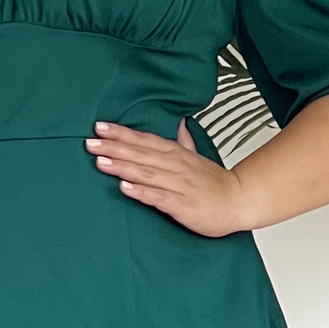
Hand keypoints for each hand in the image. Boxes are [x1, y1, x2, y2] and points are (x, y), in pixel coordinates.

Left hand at [85, 119, 248, 236]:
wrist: (238, 201)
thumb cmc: (214, 183)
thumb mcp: (197, 157)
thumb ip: (184, 141)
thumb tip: (179, 122)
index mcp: (176, 153)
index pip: (144, 140)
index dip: (122, 133)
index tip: (100, 127)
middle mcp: (176, 165)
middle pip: (140, 154)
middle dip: (114, 147)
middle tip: (90, 143)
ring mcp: (179, 184)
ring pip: (146, 173)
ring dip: (122, 166)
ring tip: (100, 161)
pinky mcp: (182, 204)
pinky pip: (158, 197)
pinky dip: (141, 192)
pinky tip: (124, 188)